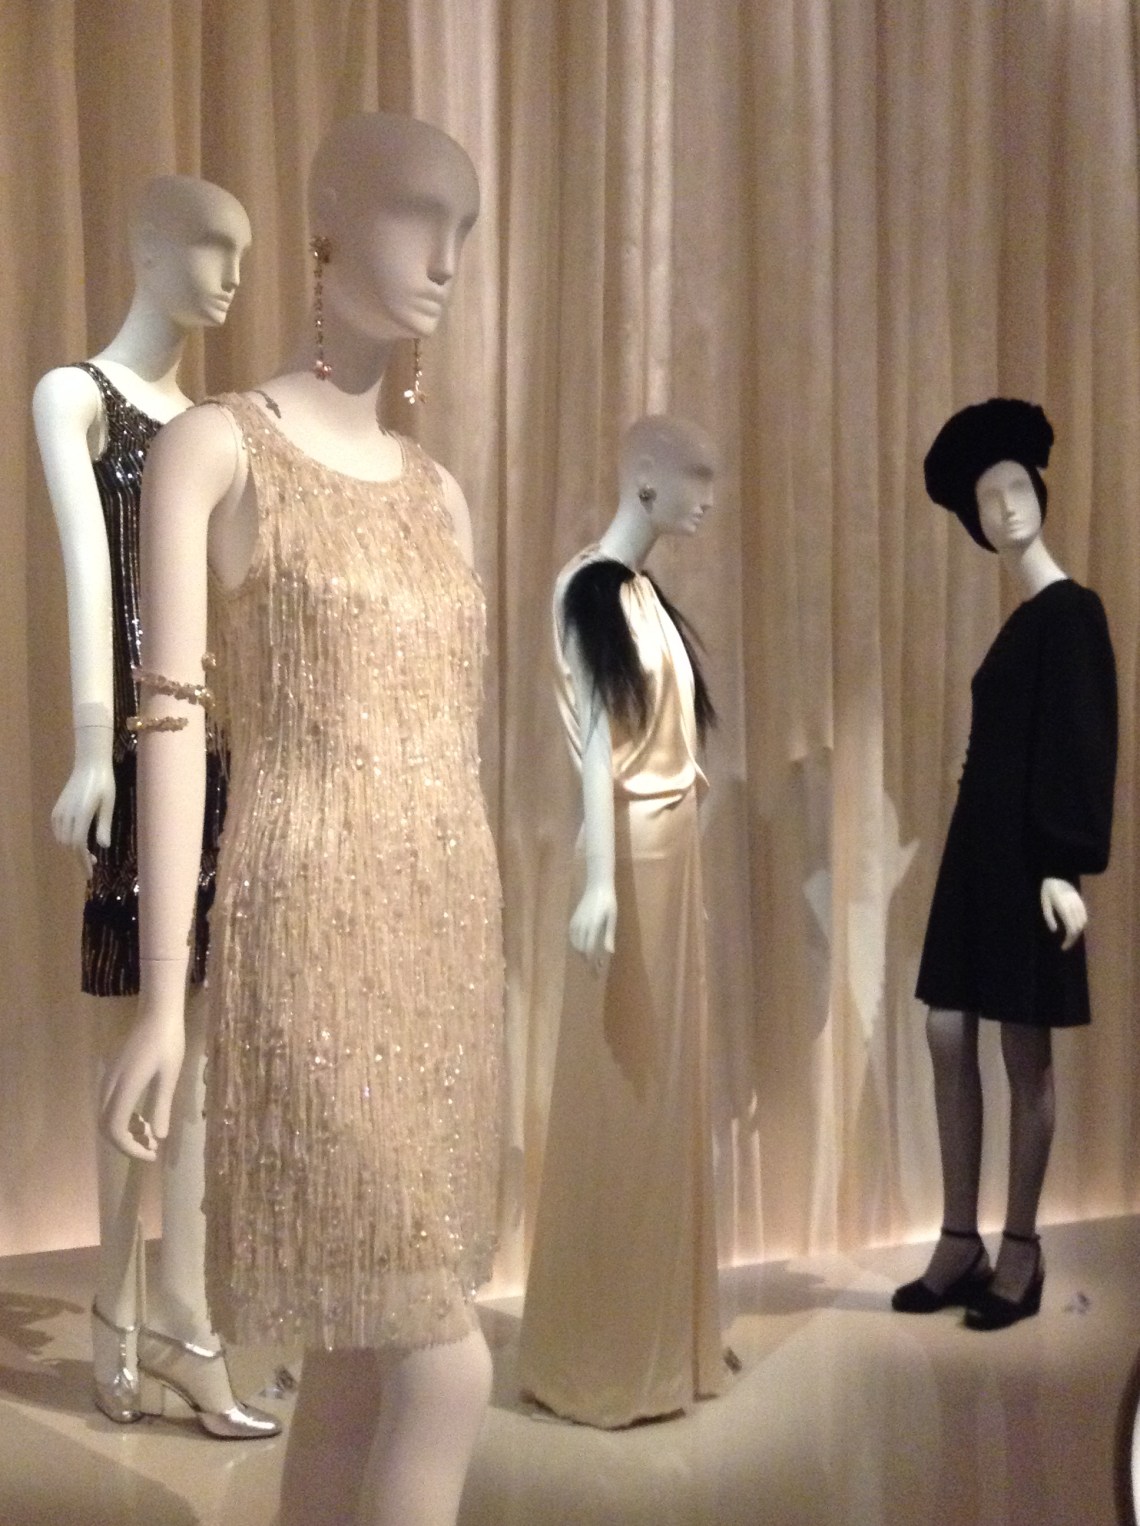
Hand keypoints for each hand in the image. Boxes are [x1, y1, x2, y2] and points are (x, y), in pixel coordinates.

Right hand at [51, 734, 113, 873]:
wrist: (89, 765)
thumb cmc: (104, 783)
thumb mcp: (109, 804)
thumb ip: (104, 826)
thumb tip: (103, 847)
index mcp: (82, 814)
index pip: (78, 845)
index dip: (83, 861)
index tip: (90, 874)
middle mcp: (67, 814)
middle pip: (69, 845)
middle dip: (79, 858)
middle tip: (93, 864)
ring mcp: (60, 811)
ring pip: (62, 839)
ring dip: (73, 849)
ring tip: (88, 854)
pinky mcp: (57, 808)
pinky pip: (58, 830)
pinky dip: (65, 839)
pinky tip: (77, 841)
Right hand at [99, 1006, 185, 1160]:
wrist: (158, 1014)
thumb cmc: (168, 1043)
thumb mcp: (169, 1076)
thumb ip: (161, 1107)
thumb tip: (158, 1138)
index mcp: (124, 1089)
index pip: (115, 1130)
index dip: (130, 1148)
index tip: (152, 1154)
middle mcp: (110, 1086)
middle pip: (105, 1126)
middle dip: (126, 1143)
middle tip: (151, 1148)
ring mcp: (109, 1080)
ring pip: (106, 1116)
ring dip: (125, 1130)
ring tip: (150, 1135)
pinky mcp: (114, 1075)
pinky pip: (111, 1104)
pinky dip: (124, 1117)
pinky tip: (143, 1117)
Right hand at [569, 881, 616, 970]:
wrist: (597, 886)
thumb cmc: (608, 901)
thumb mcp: (612, 918)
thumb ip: (609, 935)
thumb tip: (609, 952)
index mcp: (593, 926)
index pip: (589, 949)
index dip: (592, 961)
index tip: (596, 970)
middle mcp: (582, 926)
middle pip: (581, 948)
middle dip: (587, 960)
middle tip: (596, 967)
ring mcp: (576, 922)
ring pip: (575, 944)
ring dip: (581, 953)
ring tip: (590, 959)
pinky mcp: (573, 920)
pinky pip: (572, 936)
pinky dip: (576, 945)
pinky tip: (582, 947)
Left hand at [1040, 877, 1086, 950]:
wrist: (1058, 874)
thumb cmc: (1048, 889)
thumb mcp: (1045, 903)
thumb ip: (1049, 917)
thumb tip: (1055, 931)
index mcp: (1065, 909)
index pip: (1072, 930)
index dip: (1069, 941)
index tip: (1063, 947)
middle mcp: (1075, 908)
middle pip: (1078, 928)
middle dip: (1073, 939)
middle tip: (1065, 945)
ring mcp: (1080, 905)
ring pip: (1083, 923)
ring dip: (1077, 932)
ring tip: (1069, 938)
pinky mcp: (1081, 902)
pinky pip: (1084, 917)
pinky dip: (1080, 925)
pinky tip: (1074, 928)